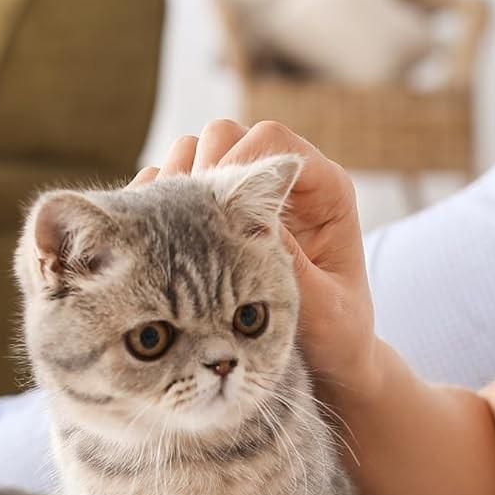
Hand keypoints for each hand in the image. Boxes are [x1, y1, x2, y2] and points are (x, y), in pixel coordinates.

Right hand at [132, 120, 376, 390]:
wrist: (327, 358)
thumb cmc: (336, 334)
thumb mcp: (322, 308)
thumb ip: (290, 264)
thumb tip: (245, 219)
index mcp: (327, 191)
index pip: (274, 141)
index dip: (238, 164)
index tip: (213, 212)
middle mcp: (286, 184)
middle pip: (225, 137)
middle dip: (200, 175)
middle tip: (185, 228)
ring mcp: (248, 198)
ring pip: (195, 154)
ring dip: (176, 188)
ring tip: (171, 239)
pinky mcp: (221, 219)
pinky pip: (179, 187)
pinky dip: (163, 206)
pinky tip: (158, 246)